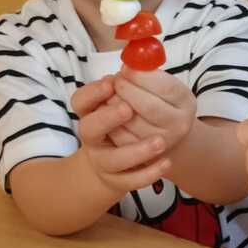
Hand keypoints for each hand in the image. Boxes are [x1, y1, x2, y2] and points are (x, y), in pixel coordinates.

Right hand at [72, 78, 169, 195]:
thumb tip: (136, 67)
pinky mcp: (119, 180)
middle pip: (89, 129)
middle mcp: (93, 137)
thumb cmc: (128, 120)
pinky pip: (132, 180)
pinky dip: (150, 173)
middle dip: (108, 118)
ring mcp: (104, 161)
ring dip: (137, 150)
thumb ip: (130, 84)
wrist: (126, 160)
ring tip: (160, 141)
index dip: (93, 92)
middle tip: (127, 109)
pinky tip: (167, 162)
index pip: (80, 101)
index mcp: (91, 112)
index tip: (112, 82)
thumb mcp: (128, 98)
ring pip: (114, 159)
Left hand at [111, 68, 196, 153]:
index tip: (125, 67)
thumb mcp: (162, 84)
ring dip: (114, 104)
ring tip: (110, 93)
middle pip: (149, 107)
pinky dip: (108, 121)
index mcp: (186, 102)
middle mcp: (179, 125)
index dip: (141, 77)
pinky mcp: (142, 156)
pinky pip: (119, 137)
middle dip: (126, 89)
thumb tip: (129, 62)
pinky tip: (107, 110)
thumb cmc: (159, 101)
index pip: (165, 88)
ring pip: (131, 123)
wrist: (165, 134)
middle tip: (115, 80)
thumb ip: (148, 73)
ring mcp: (162, 143)